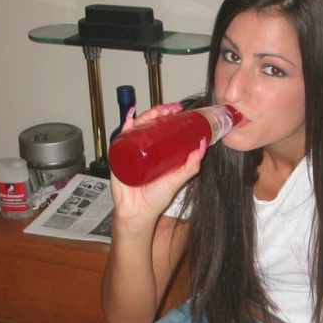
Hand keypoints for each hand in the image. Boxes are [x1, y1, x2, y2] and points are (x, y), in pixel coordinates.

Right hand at [109, 102, 205, 222]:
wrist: (139, 212)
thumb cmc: (156, 197)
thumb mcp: (178, 179)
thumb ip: (191, 165)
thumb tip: (204, 144)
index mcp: (157, 150)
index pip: (162, 126)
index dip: (168, 115)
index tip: (178, 109)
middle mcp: (143, 147)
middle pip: (149, 123)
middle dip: (158, 112)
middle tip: (168, 110)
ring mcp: (130, 150)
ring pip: (136, 127)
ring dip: (145, 116)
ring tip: (155, 113)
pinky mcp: (119, 156)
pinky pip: (120, 138)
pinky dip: (124, 125)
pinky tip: (130, 117)